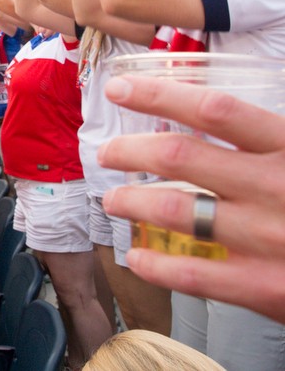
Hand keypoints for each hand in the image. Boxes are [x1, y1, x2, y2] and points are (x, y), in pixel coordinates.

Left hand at [97, 75, 284, 323]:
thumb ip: (273, 132)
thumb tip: (220, 110)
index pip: (213, 110)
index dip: (158, 95)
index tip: (120, 90)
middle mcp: (275, 186)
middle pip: (181, 157)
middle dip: (131, 150)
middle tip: (107, 152)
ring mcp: (267, 238)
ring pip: (179, 211)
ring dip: (135, 201)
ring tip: (114, 199)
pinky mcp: (265, 286)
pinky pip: (194, 274)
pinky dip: (157, 267)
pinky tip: (138, 260)